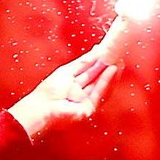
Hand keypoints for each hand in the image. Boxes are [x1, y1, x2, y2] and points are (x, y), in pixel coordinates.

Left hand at [5, 45, 123, 138]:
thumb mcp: (68, 70)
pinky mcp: (89, 109)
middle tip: (119, 54)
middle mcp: (81, 93)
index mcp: (74, 83)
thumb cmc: (49, 91)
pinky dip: (106, 82)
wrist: (41, 108)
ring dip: (111, 74)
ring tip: (119, 61)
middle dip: (109, 66)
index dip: (100, 61)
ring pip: (101, 86)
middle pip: (98, 78)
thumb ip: (84, 62)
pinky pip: (99, 94)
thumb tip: (97, 50)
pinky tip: (112, 71)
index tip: (109, 50)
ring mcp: (86, 102)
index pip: (91, 70)